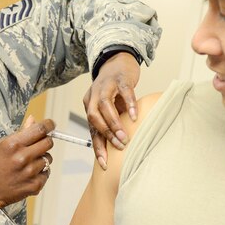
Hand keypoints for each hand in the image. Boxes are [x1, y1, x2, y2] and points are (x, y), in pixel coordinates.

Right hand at [0, 117, 54, 208]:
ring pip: (48, 158)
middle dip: (45, 141)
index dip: (49, 124)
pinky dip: (40, 172)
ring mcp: (30, 172)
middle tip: (37, 145)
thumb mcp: (0, 145)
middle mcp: (23, 157)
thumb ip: (19, 133)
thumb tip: (33, 120)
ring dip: (41, 158)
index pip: (40, 129)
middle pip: (48, 142)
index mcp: (13, 144)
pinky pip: (47, 173)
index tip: (50, 124)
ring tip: (27, 163)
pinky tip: (28, 174)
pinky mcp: (35, 185)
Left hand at [83, 52, 139, 169]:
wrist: (118, 61)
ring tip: (124, 137)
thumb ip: (109, 123)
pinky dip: (128, 105)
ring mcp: (106, 86)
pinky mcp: (120, 79)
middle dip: (105, 135)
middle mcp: (94, 95)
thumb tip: (114, 148)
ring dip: (114, 123)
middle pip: (93, 117)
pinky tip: (134, 117)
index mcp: (89, 104)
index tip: (104, 163)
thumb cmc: (114, 89)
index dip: (97, 147)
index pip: (91, 129)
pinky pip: (124, 92)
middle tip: (119, 147)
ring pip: (105, 106)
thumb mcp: (109, 107)